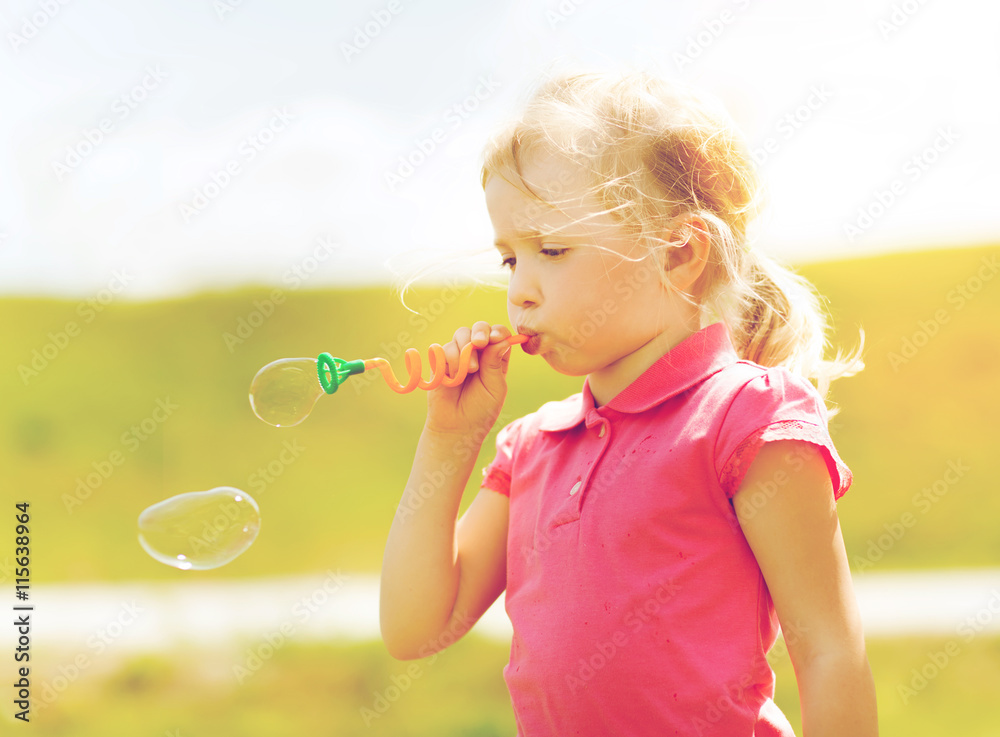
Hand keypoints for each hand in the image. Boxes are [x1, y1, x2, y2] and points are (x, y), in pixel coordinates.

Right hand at [424, 321, 517, 437]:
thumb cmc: (480, 410)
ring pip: (461, 334)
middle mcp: (478, 353)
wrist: (456, 427)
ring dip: (465, 350)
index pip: (499, 335)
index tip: (495, 338)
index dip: (498, 332)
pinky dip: (450, 358)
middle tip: (480, 343)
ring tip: (469, 371)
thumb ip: (496, 363)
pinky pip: (443, 347)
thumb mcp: (495, 387)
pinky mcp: (440, 361)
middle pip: (479, 328)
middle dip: (480, 332)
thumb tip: (501, 339)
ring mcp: (458, 354)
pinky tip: (454, 376)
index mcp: (496, 358)